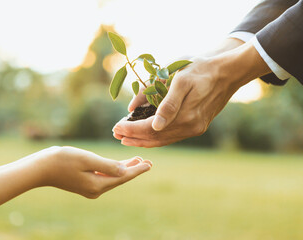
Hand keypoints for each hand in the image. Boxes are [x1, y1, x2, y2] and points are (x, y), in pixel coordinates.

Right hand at [35, 146, 151, 198]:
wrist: (41, 168)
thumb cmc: (62, 160)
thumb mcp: (87, 160)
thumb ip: (107, 165)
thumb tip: (124, 171)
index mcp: (97, 185)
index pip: (123, 177)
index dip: (137, 170)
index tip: (149, 164)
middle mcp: (95, 190)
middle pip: (120, 178)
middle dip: (134, 169)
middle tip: (148, 162)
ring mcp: (90, 188)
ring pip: (113, 177)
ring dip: (125, 168)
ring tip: (137, 161)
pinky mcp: (85, 184)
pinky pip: (105, 176)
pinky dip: (113, 169)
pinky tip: (119, 164)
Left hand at [113, 42, 270, 146]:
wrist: (228, 72)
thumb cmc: (201, 70)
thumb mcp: (181, 80)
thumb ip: (167, 104)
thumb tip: (153, 125)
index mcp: (185, 117)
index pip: (150, 129)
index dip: (131, 130)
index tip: (115, 128)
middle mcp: (190, 127)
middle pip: (155, 138)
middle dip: (133, 137)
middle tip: (116, 134)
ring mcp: (195, 128)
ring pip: (163, 140)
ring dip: (144, 139)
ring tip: (127, 138)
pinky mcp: (198, 126)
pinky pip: (172, 136)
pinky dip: (157, 137)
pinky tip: (147, 134)